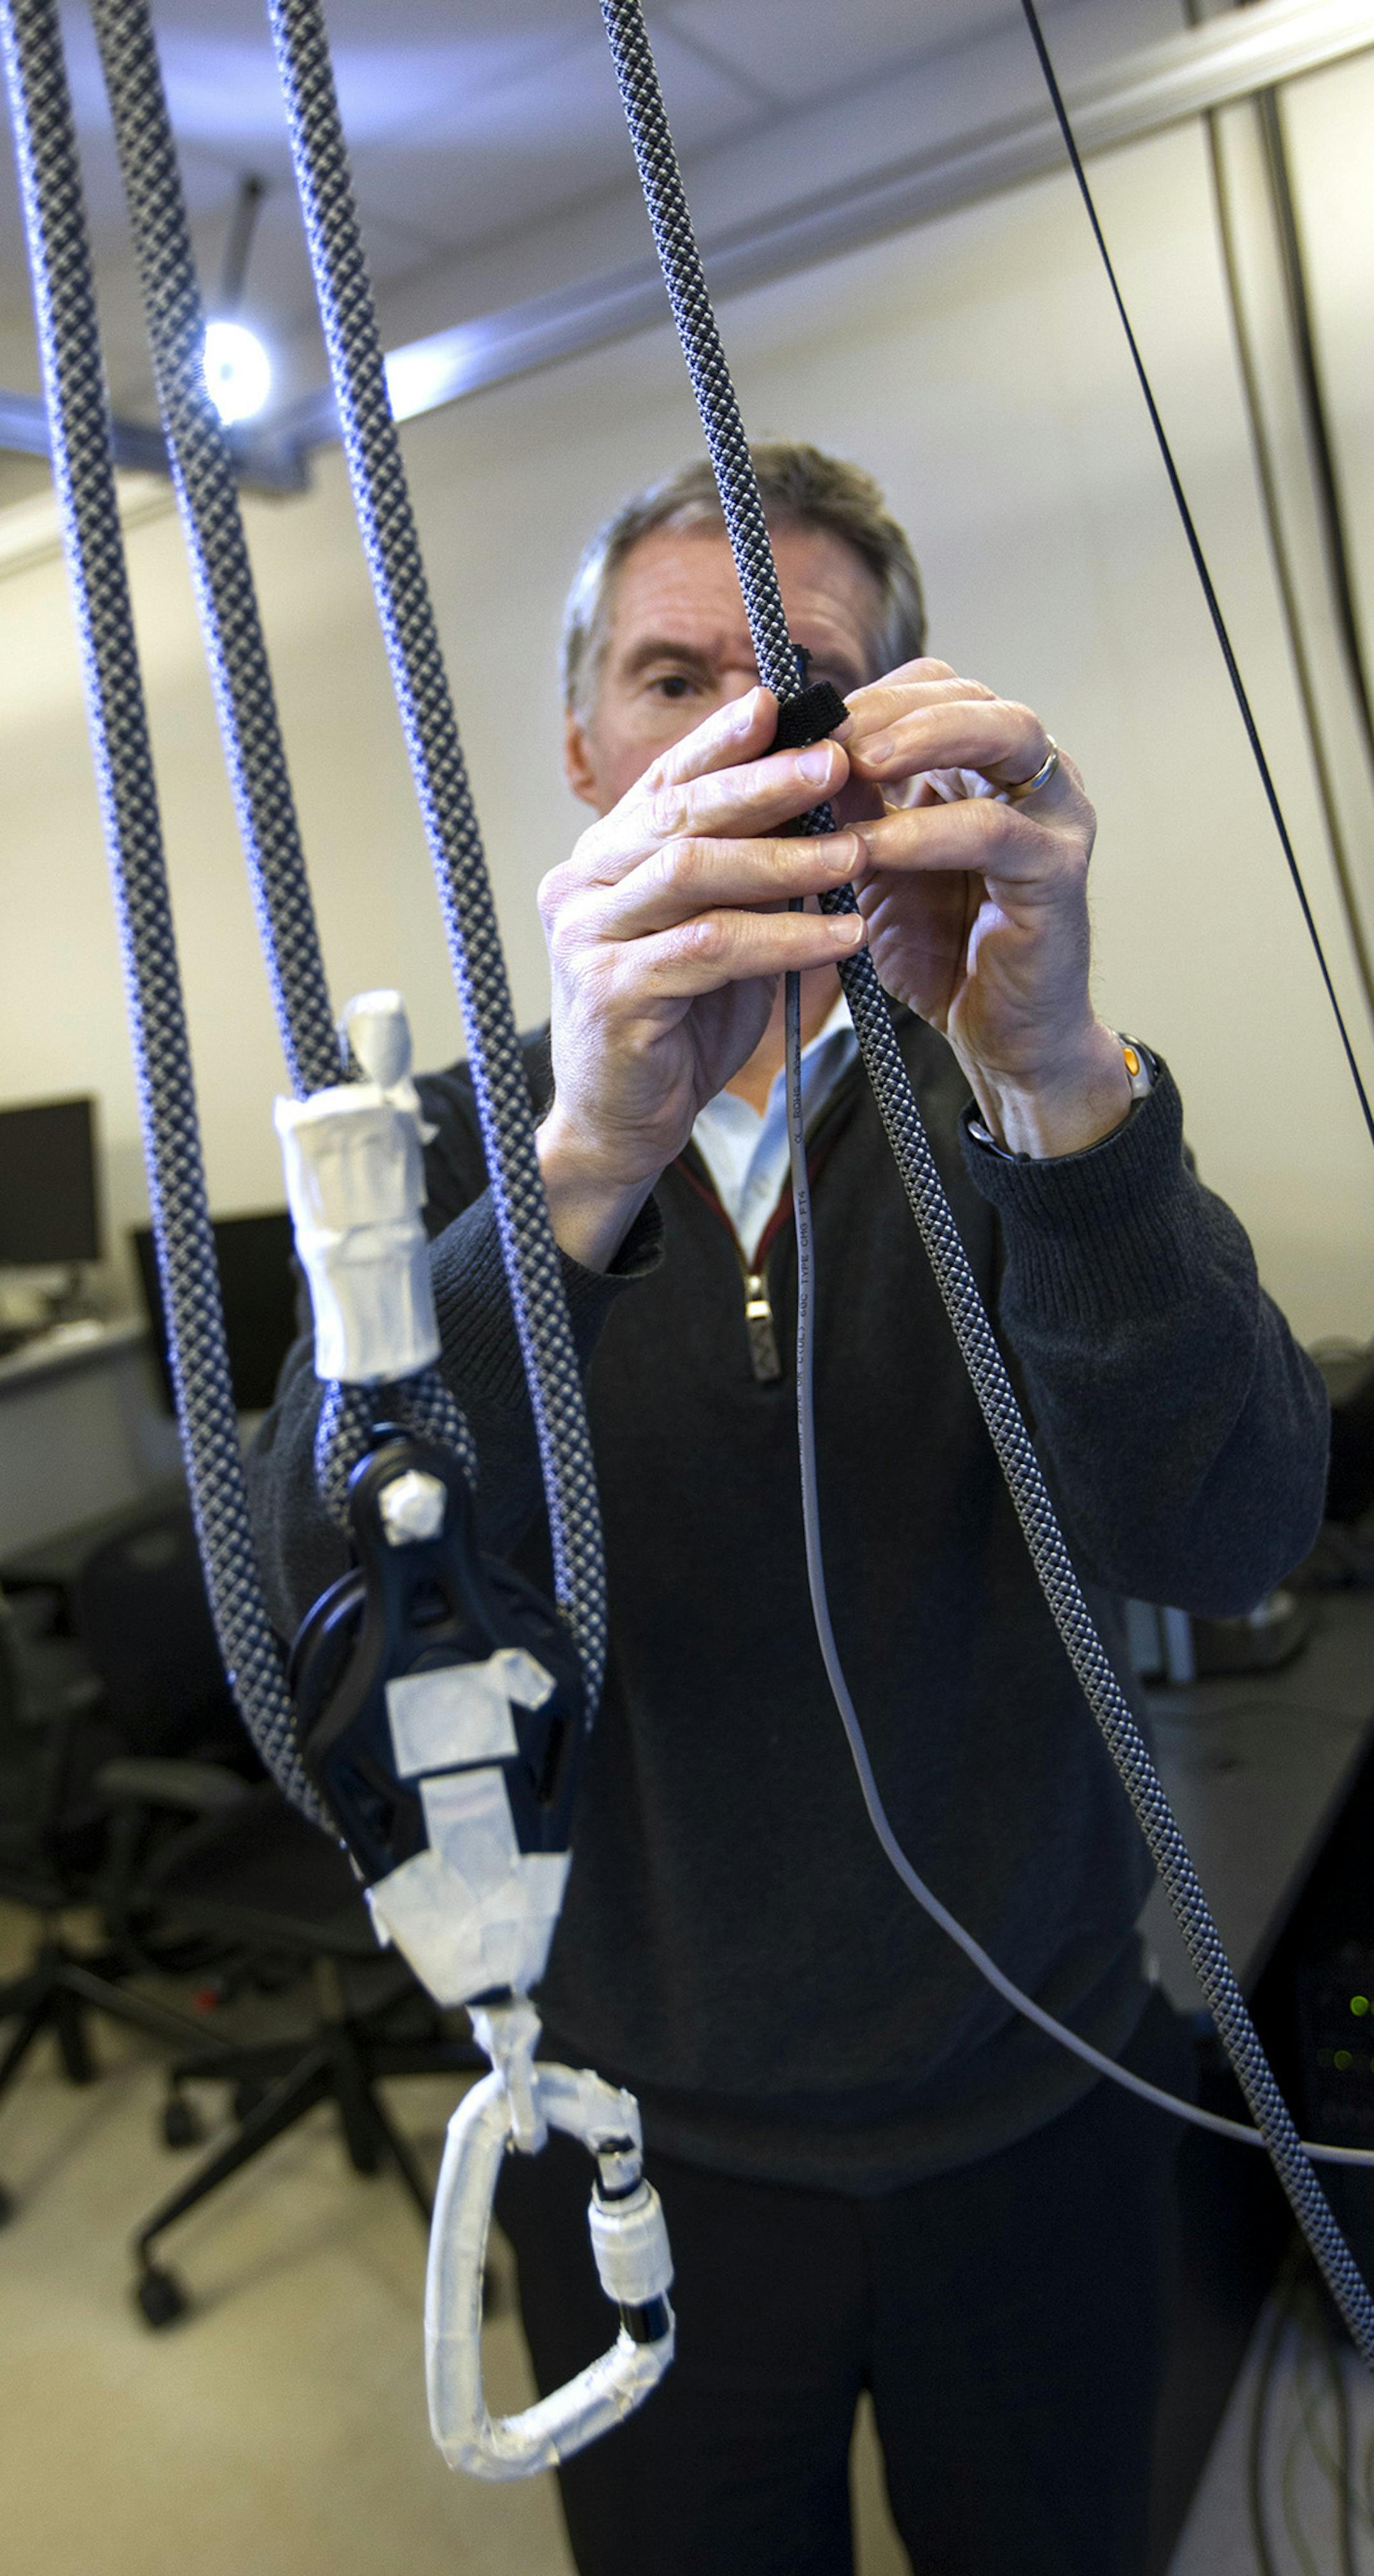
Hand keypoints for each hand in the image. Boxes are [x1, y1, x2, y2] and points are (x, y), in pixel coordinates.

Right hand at [537, 687, 865, 1265]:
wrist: (621, 1127)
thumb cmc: (678, 1026)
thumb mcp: (719, 933)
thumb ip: (749, 873)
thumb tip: (829, 801)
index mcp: (601, 861)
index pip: (665, 783)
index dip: (722, 741)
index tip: (783, 702)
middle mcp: (580, 886)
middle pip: (680, 816)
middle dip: (764, 785)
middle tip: (836, 762)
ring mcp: (587, 938)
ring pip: (692, 873)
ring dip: (784, 859)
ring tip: (855, 853)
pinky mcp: (611, 992)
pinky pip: (710, 948)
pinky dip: (782, 937)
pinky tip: (840, 934)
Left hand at [836, 659, 1130, 1156]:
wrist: (1003, 1038)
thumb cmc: (943, 950)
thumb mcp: (877, 865)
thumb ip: (849, 808)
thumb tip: (785, 751)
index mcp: (990, 762)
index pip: (935, 688)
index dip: (870, 695)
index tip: (802, 722)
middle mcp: (1034, 775)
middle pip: (971, 693)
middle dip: (891, 706)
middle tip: (826, 731)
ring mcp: (1056, 817)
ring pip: (1006, 734)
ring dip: (923, 739)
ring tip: (852, 763)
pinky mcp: (1060, 871)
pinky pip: (995, 830)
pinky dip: (927, 831)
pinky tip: (872, 846)